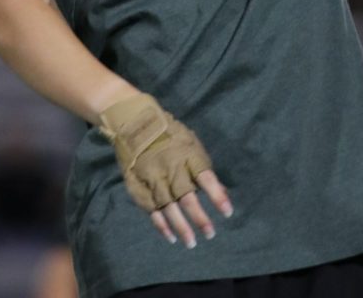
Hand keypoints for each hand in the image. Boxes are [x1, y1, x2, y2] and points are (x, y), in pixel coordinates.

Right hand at [99, 93, 232, 246]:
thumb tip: (222, 190)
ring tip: (191, 242)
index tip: (227, 213)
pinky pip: (151, 208)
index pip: (205, 177)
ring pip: (168, 206)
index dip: (217, 195)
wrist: (134, 121)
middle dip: (199, 217)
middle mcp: (171, 167)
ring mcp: (154, 177)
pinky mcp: (139, 184)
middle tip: (210, 234)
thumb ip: (204, 167)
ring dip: (181, 226)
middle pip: (186, 196)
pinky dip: (161, 224)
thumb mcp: (191, 143)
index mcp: (187, 155)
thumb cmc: (169, 134)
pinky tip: (171, 236)